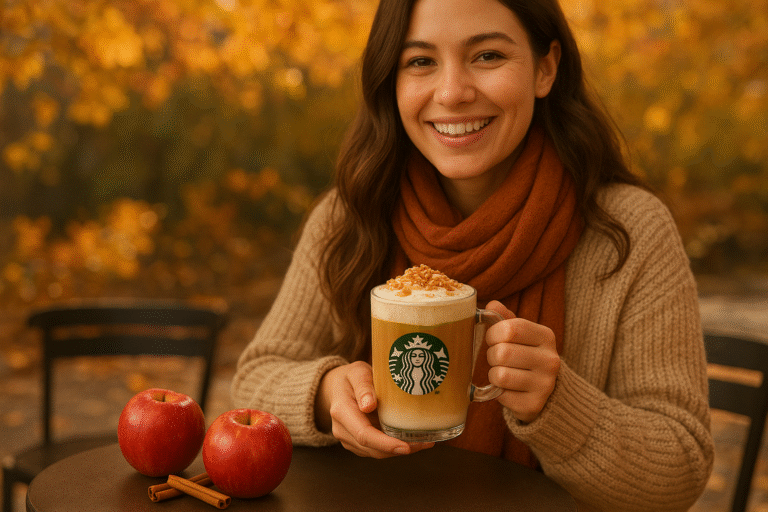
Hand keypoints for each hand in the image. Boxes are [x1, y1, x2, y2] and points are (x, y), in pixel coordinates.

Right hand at [315, 361, 433, 457]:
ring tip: (423, 441)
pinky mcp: (356, 443)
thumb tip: (369, 405)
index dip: (386, 444)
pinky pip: (375, 450)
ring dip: (398, 450)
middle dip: (399, 449)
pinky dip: (393, 448)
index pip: (364, 434)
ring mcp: (348, 439)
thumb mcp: (357, 372)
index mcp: (342, 412)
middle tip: (426, 443)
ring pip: (375, 453)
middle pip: (372, 448)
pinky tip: (410, 440)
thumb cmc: (351, 377)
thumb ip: (364, 386)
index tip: (406, 447)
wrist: (336, 387)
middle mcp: (342, 430)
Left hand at [484, 301, 560, 422]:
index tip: (493, 338)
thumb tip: (490, 305)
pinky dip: (498, 393)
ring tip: (503, 373)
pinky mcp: (534, 405)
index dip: (493, 333)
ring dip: (493, 375)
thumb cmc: (524, 355)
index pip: (510, 328)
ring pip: (500, 375)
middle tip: (497, 359)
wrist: (544, 392)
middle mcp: (550, 360)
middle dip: (491, 355)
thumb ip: (504, 318)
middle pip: (502, 353)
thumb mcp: (519, 334)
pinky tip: (509, 389)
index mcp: (546, 336)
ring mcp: (545, 384)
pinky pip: (502, 396)